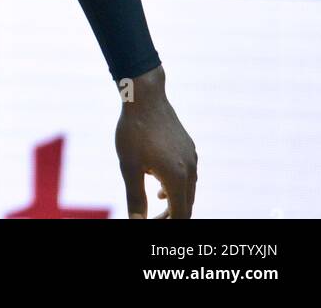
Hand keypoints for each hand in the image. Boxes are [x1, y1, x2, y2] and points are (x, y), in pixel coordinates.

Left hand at [115, 65, 197, 217]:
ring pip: (187, 188)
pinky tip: (159, 181)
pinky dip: (176, 183)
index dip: (167, 223)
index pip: (180, 214)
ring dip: (174, 198)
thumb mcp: (129, 166)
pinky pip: (187, 173)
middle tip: (151, 218)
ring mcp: (191, 157)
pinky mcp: (188, 147)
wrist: (145, 97)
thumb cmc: (133, 131)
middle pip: (186, 204)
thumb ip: (135, 197)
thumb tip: (137, 221)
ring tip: (156, 199)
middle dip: (170, 214)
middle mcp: (190, 169)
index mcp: (177, 178)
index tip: (151, 223)